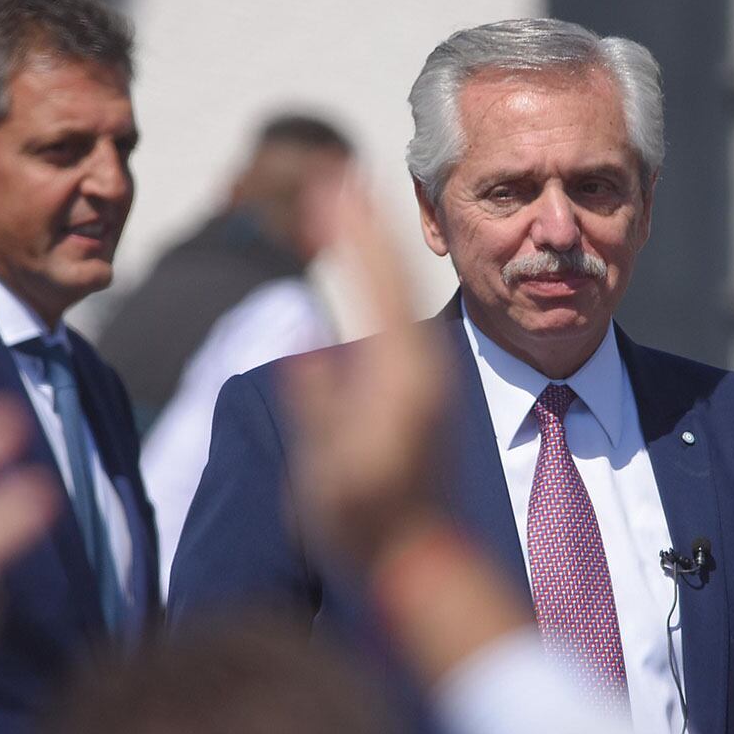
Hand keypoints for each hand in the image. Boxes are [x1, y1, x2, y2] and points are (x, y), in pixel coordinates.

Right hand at [284, 171, 447, 566]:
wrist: (421, 559)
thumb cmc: (367, 523)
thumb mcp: (330, 469)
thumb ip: (316, 403)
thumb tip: (305, 337)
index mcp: (400, 379)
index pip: (376, 284)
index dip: (353, 232)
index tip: (334, 182)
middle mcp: (422, 370)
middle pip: (395, 278)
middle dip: (368, 224)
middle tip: (344, 175)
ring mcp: (428, 381)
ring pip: (404, 295)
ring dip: (379, 247)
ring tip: (356, 206)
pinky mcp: (427, 393)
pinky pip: (407, 317)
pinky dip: (386, 283)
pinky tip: (375, 274)